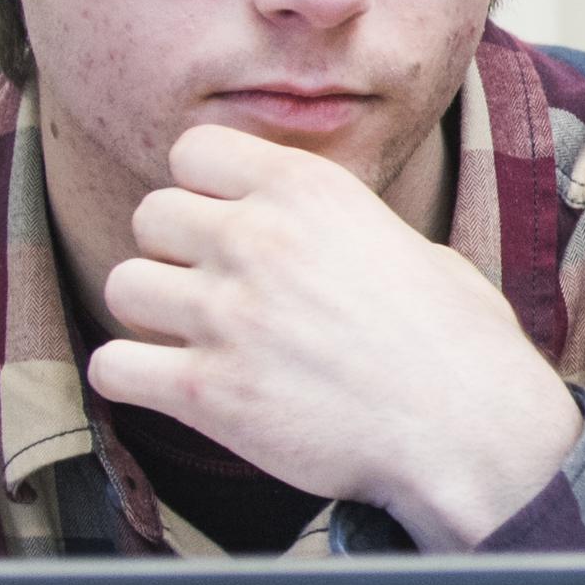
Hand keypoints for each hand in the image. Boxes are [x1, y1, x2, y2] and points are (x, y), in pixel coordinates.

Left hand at [86, 125, 584, 548]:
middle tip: (215, 292)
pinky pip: (112, 367)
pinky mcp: (206, 390)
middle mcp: (258, 239)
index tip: (229, 227)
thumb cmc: (462, 346)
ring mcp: (227, 314)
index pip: (193, 151)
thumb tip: (322, 241)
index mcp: (309, 189)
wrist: (472, 433)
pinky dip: (131, 379)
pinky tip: (172, 387)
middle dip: (175, 254)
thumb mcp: (414, 247)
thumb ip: (345, 230)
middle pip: (149, 215)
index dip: (205, 191)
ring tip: (197, 341)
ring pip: (124, 286)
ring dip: (152, 314)